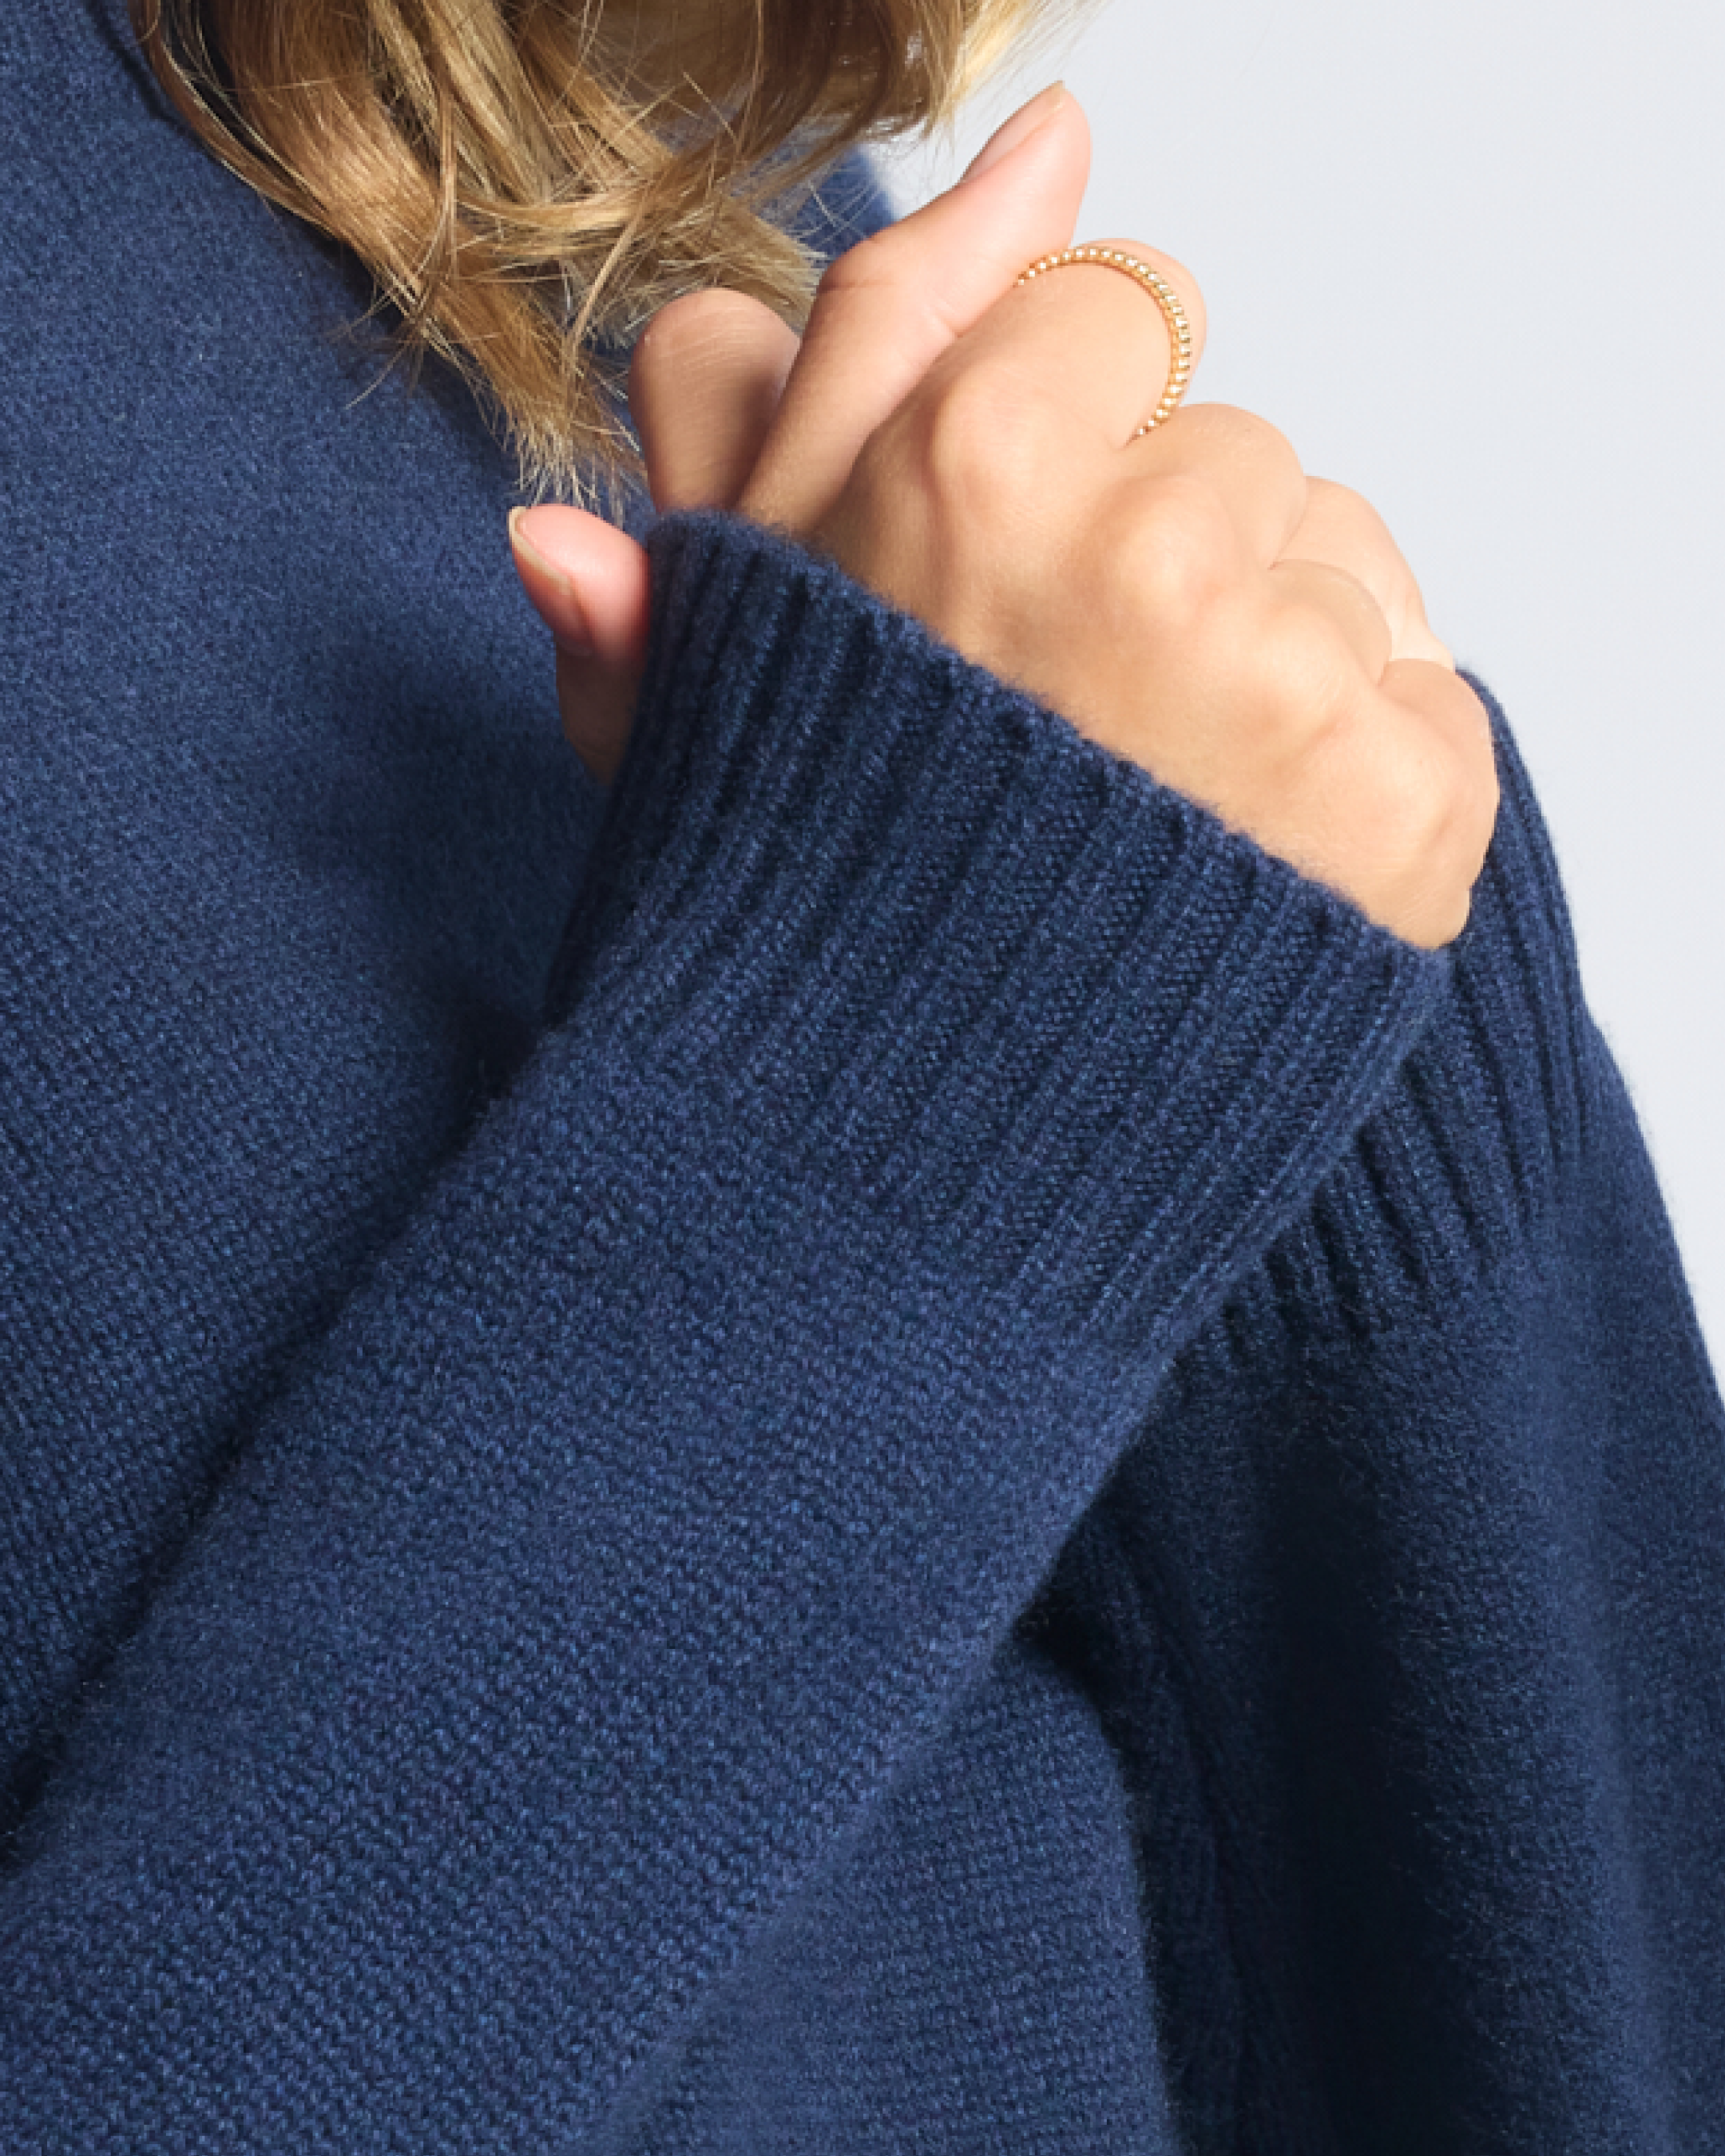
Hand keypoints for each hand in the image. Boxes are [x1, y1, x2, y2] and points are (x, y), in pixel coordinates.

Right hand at [512, 87, 1495, 948]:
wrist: (905, 1173)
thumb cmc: (800, 920)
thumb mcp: (702, 670)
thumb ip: (748, 440)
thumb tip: (867, 252)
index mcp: (970, 465)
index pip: (1119, 313)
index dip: (1057, 445)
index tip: (1002, 570)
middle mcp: (1146, 552)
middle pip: (1234, 448)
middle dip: (1157, 558)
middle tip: (1056, 733)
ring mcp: (1288, 684)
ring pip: (1340, 564)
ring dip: (1264, 660)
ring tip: (1139, 818)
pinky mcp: (1403, 807)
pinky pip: (1423, 694)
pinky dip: (1352, 772)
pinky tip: (1230, 870)